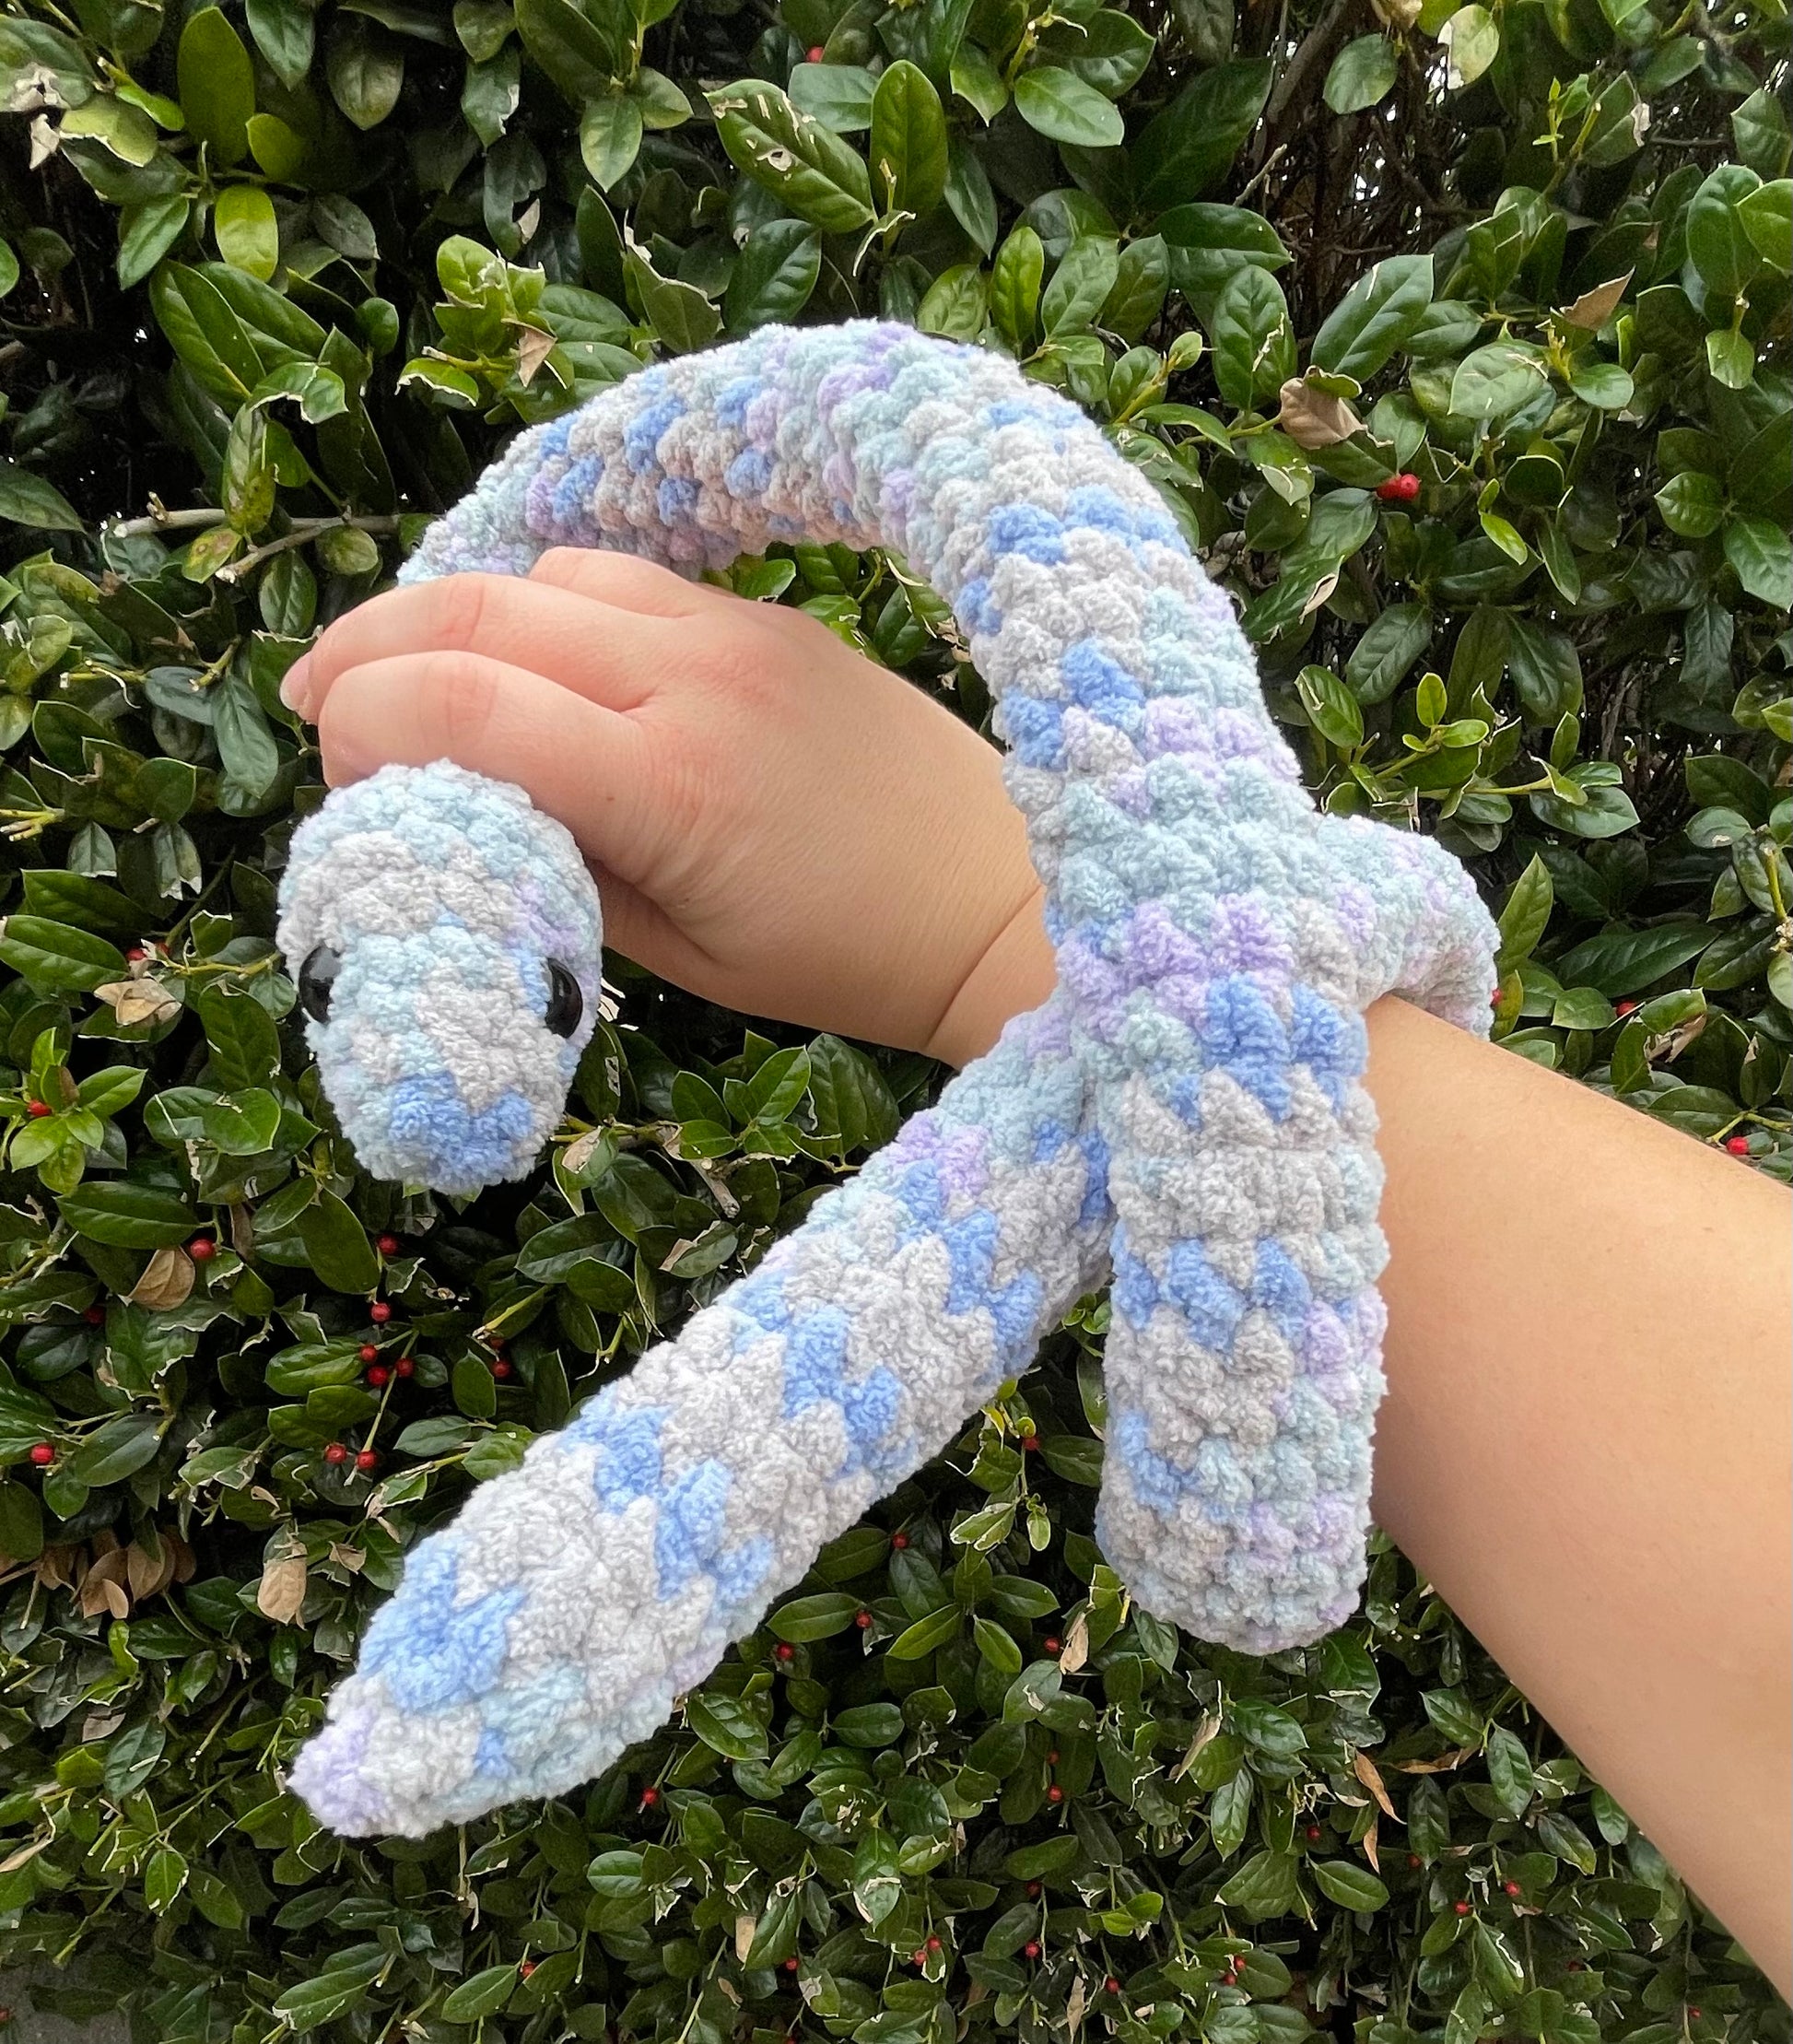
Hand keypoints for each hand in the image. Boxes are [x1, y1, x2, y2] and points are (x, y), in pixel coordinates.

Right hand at [279, 550, 1055, 1066]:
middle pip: (475, 611)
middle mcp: (694, 680)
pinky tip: (530, 654)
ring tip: (412, 676)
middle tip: (317, 702)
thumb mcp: (678, 956)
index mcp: (668, 788)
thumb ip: (555, 872)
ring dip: (453, 613)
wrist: (995, 896)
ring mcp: (736, 630)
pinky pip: (621, 574)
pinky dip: (546, 601)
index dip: (365, 732)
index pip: (457, 706)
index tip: (345, 783)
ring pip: (543, 572)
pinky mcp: (766, 612)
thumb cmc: (842, 956)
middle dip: (368, 651)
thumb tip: (451, 812)